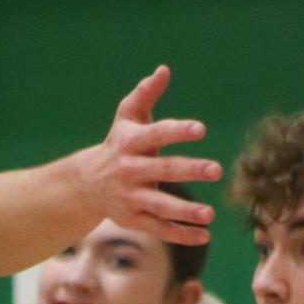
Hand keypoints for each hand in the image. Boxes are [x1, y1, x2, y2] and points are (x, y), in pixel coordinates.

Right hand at [83, 67, 221, 246]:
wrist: (87, 184)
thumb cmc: (118, 143)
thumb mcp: (127, 116)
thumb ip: (146, 94)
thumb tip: (164, 70)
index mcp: (130, 143)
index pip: (156, 135)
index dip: (178, 132)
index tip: (201, 130)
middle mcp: (129, 171)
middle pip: (163, 170)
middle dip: (190, 170)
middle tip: (216, 170)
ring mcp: (131, 198)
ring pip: (160, 205)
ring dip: (185, 211)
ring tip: (209, 214)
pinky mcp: (134, 219)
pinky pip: (159, 229)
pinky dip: (181, 234)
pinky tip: (204, 234)